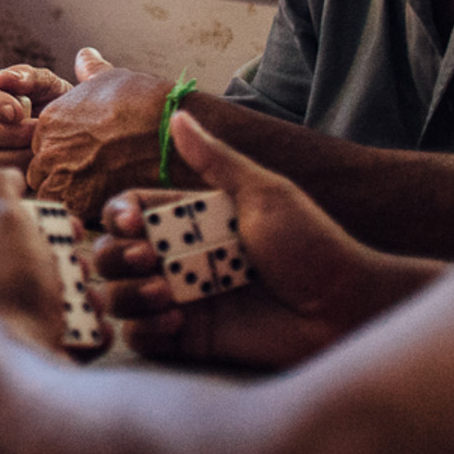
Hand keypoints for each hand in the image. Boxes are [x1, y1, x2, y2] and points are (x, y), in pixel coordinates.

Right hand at [0, 62, 74, 169]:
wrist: (63, 126)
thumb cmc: (50, 99)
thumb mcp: (46, 82)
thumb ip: (27, 77)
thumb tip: (4, 78)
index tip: (19, 112)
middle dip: (15, 133)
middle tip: (39, 129)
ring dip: (20, 151)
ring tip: (40, 142)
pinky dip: (21, 165)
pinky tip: (36, 155)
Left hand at [0, 169, 104, 357]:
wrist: (17, 369)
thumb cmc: (6, 289)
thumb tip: (5, 173)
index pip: (14, 232)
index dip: (47, 224)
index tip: (72, 225)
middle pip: (45, 269)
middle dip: (73, 264)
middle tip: (83, 268)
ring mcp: (17, 334)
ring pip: (66, 303)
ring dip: (87, 298)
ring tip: (90, 301)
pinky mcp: (43, 364)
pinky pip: (80, 340)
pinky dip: (92, 333)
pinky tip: (92, 331)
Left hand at [24, 48, 169, 221]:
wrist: (172, 129)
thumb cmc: (146, 102)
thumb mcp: (113, 78)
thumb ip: (91, 72)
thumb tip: (85, 55)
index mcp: (51, 121)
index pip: (42, 148)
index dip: (63, 157)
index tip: (86, 160)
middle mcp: (49, 148)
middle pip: (42, 174)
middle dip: (62, 180)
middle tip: (93, 181)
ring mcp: (62, 176)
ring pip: (55, 197)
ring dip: (72, 200)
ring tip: (102, 195)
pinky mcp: (80, 202)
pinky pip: (74, 216)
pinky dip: (87, 215)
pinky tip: (110, 205)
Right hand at [92, 114, 439, 369]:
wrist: (345, 308)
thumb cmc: (313, 246)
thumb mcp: (266, 194)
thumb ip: (216, 160)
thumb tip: (178, 114)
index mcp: (187, 220)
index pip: (126, 212)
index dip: (117, 216)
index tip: (134, 224)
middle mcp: (175, 259)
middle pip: (109, 253)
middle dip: (115, 256)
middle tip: (149, 259)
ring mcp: (179, 300)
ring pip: (115, 296)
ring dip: (127, 294)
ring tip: (165, 294)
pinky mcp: (186, 339)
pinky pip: (138, 338)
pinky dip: (144, 329)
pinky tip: (177, 321)